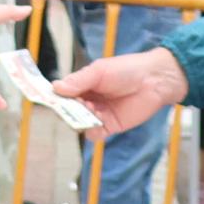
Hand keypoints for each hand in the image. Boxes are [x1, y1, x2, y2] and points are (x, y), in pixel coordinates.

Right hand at [56, 48, 188, 140]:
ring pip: (78, 123)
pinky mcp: (109, 126)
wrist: (154, 80)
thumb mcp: (99, 71)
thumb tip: (55, 87)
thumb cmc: (127, 69)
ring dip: (80, 119)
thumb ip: (79, 80)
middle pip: (68, 111)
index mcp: (82, 85)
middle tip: (75, 103)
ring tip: (91, 108)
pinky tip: (100, 119)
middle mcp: (87, 100)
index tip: (49, 98)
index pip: (62, 94)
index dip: (55, 97)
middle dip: (68, 109)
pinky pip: (93, 134)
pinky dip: (92, 130)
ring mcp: (97, 114)